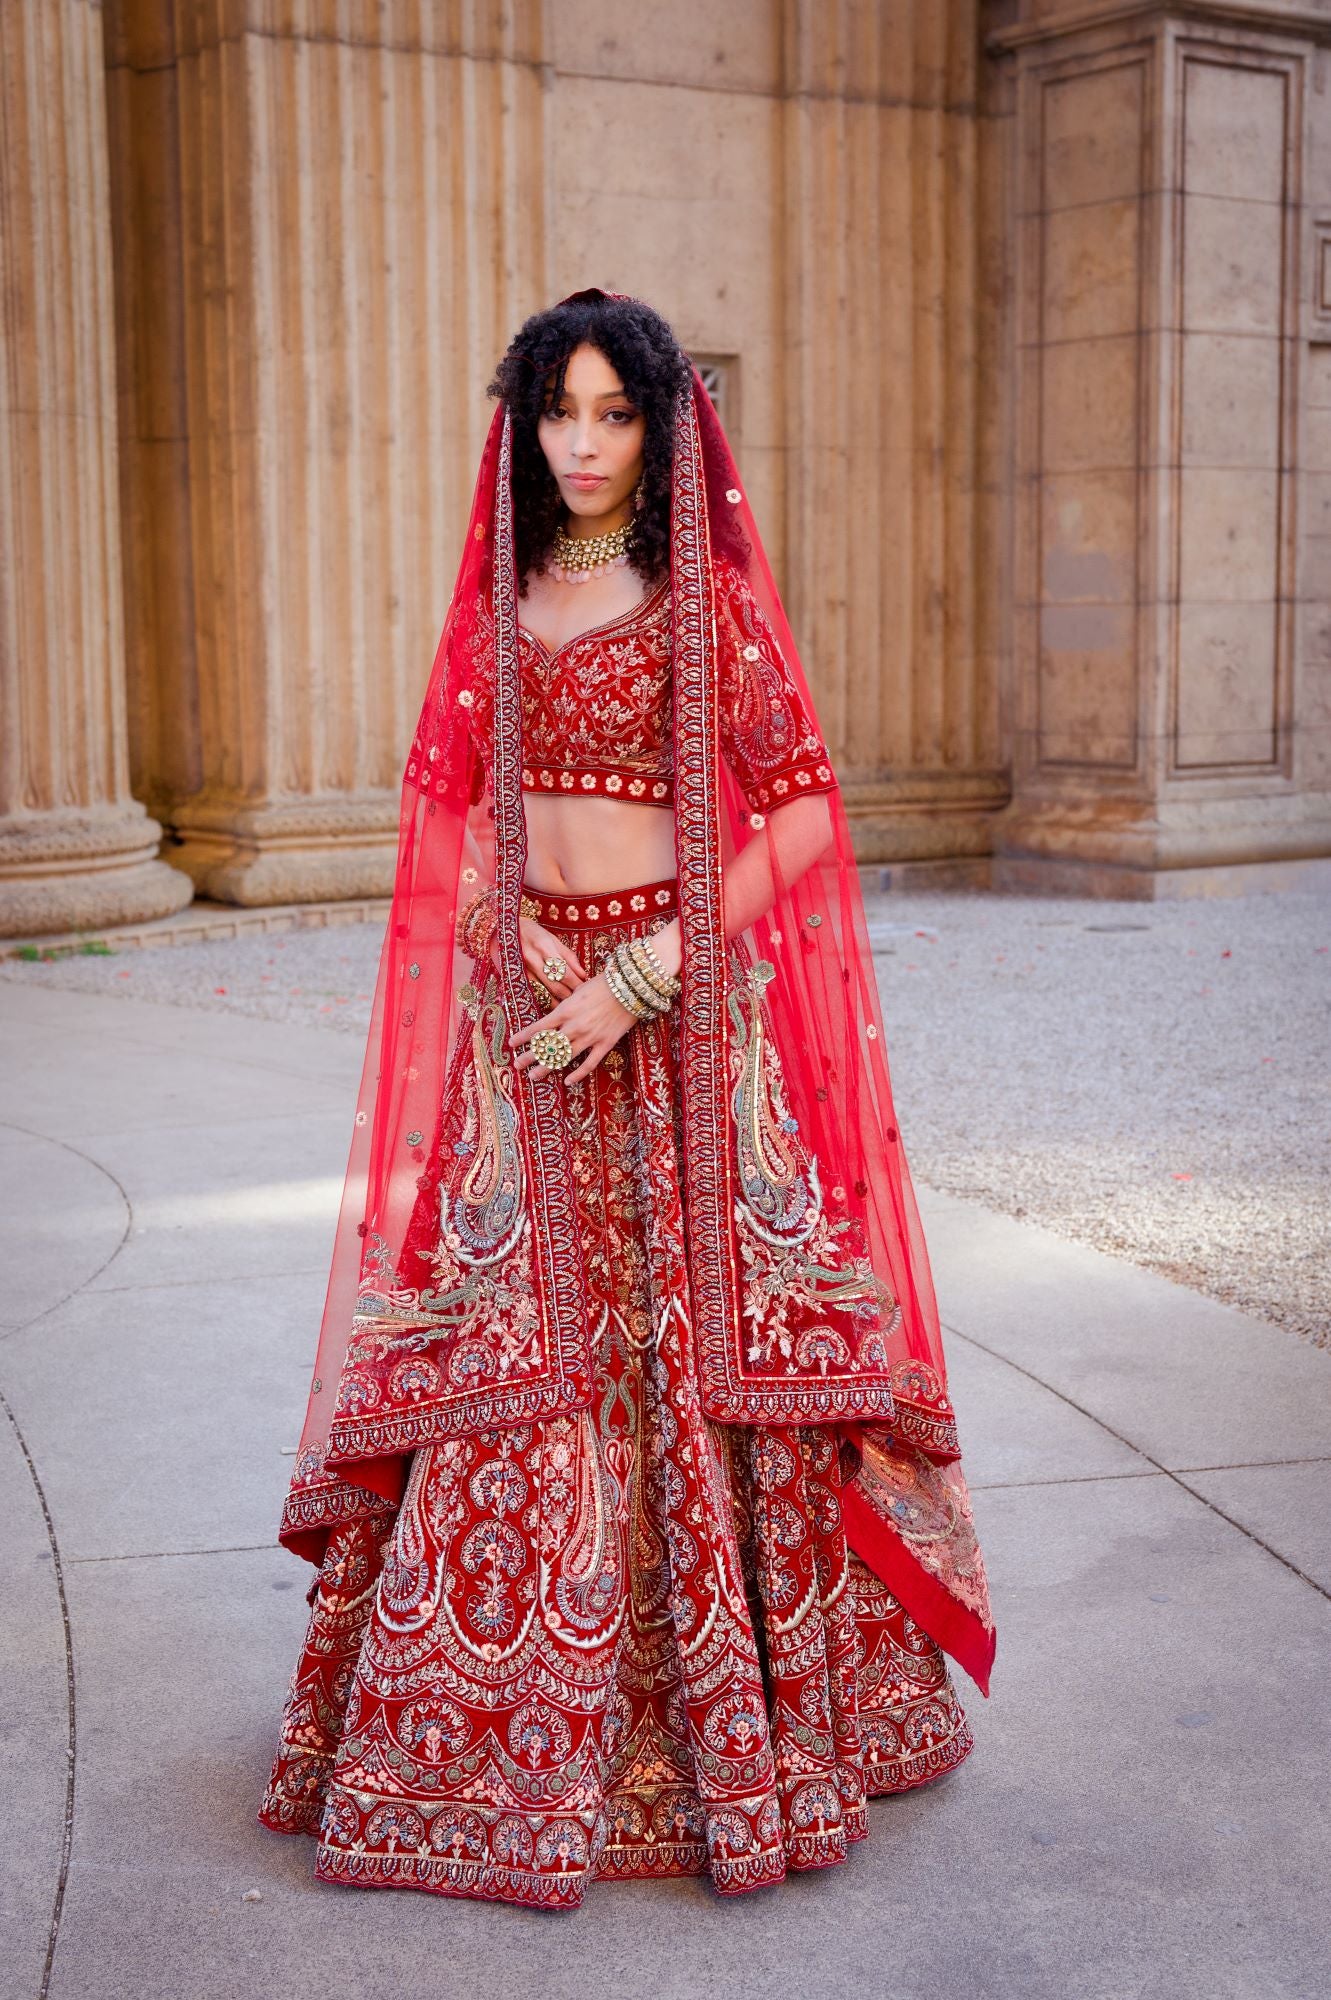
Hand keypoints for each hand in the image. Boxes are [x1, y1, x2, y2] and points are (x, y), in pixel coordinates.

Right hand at [502, 916, 588, 1004]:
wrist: (508, 930)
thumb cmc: (535, 934)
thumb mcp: (554, 940)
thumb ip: (569, 958)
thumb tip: (583, 975)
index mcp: (544, 947)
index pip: (564, 972)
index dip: (576, 984)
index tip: (585, 990)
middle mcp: (532, 960)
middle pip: (554, 986)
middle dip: (569, 996)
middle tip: (579, 1001)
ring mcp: (522, 971)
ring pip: (543, 994)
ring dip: (557, 1002)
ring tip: (568, 1005)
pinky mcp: (515, 978)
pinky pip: (533, 994)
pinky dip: (544, 1000)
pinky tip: (552, 1003)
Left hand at [508, 964, 640, 1084]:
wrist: (630, 987)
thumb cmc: (604, 984)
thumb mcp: (578, 990)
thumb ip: (567, 1004)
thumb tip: (557, 1012)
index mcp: (565, 1011)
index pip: (538, 1028)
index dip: (523, 1037)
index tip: (512, 1043)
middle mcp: (573, 1027)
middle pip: (546, 1046)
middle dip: (529, 1057)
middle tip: (517, 1065)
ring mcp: (589, 1037)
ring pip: (563, 1058)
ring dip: (546, 1068)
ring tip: (534, 1076)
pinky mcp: (605, 1044)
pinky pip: (588, 1064)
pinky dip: (577, 1074)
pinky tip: (567, 1081)